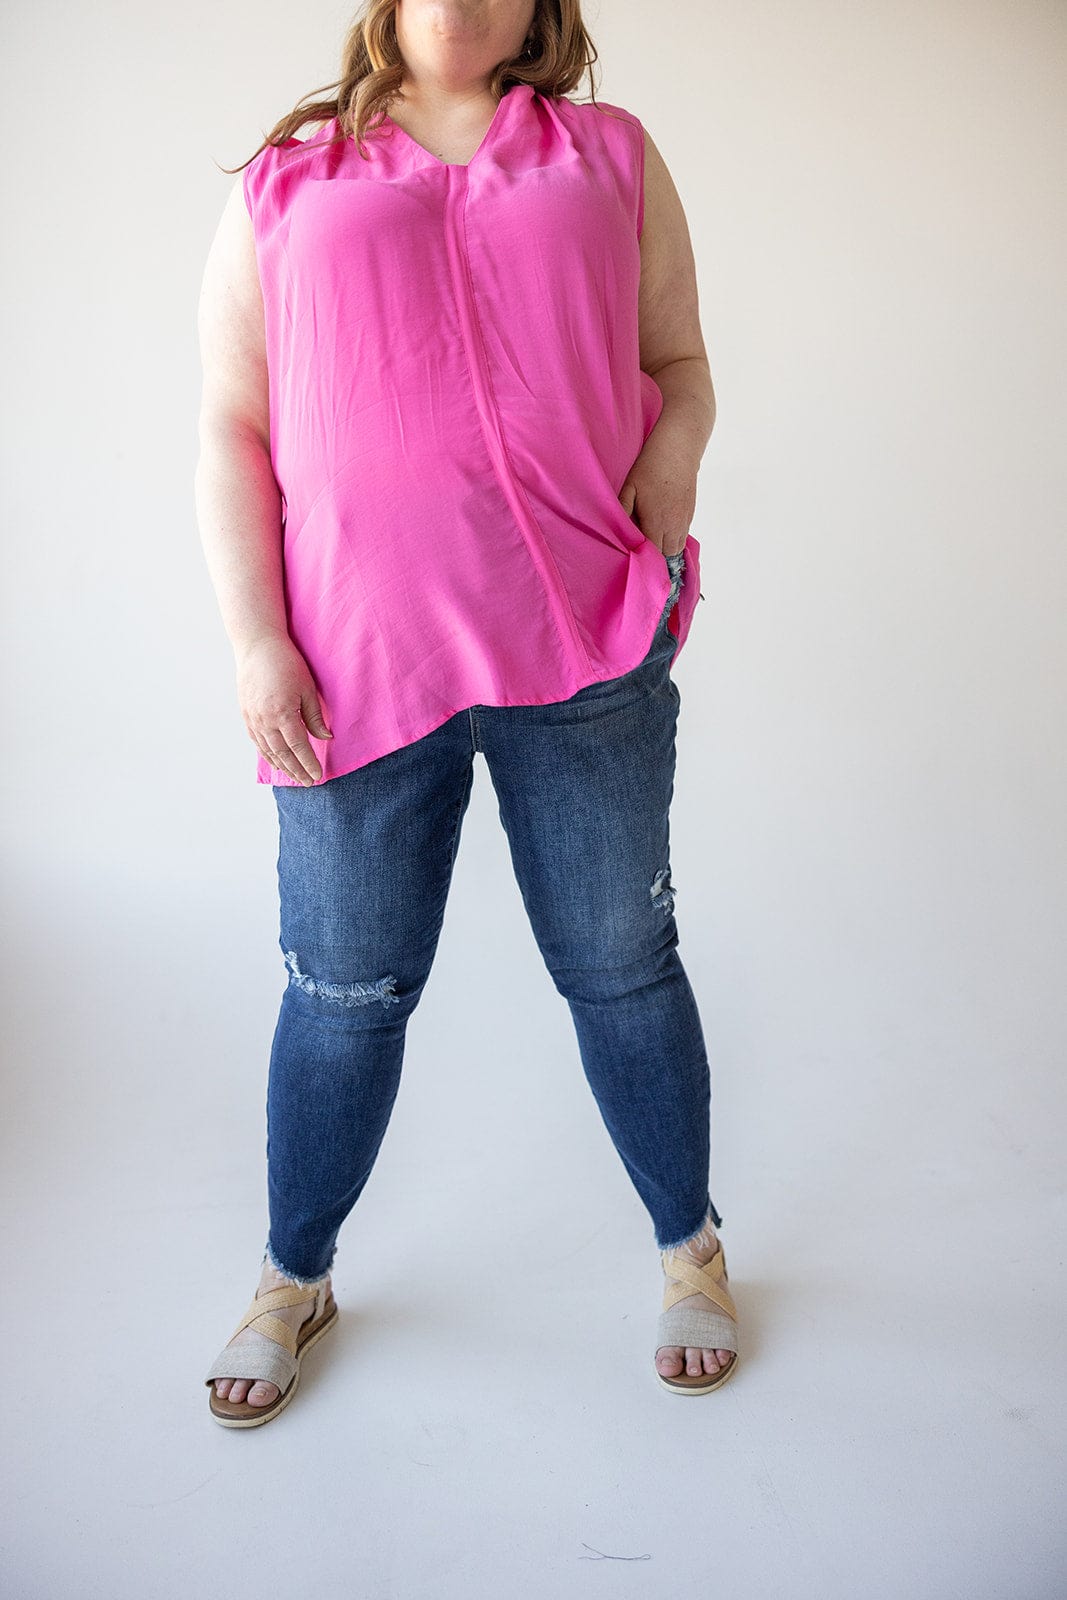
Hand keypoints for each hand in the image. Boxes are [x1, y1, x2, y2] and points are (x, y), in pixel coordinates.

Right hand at [235, 633, 332, 785]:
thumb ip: (315, 716)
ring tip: (294, 777)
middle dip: (296, 770)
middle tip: (308, 783)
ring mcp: (252, 719)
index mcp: (282, 714)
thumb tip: (325, 738)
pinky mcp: (246, 715)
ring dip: (282, 766)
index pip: (298, 747)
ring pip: (268, 750)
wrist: (257, 647)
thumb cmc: (286, 663)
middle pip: (282, 754)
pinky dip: (267, 754)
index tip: (318, 775)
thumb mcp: (307, 689)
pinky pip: (256, 741)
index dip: (308, 763)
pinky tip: (276, 761)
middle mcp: (264, 720)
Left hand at [618, 426, 698, 556]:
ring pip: (677, 549)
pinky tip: (662, 529)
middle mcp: (674, 526)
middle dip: (654, 557)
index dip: (642, 558)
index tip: (632, 556)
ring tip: (651, 541)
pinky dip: (673, 539)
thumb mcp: (629, 487)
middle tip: (640, 550)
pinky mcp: (691, 514)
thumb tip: (617, 534)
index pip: (652, 554)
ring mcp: (685, 521)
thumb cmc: (650, 467)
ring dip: (665, 549)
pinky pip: (683, 537)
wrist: (678, 449)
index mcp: (656, 522)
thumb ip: (622, 512)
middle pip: (666, 556)